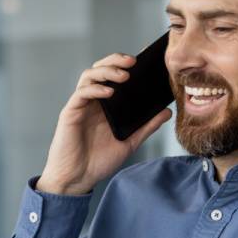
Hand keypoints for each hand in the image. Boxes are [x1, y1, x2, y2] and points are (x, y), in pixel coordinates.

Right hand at [36, 54, 172, 195]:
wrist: (77, 179)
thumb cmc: (98, 161)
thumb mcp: (130, 142)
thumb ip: (147, 126)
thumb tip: (166, 111)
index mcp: (106, 105)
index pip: (115, 76)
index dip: (126, 64)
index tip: (144, 58)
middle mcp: (93, 101)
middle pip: (100, 68)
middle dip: (116, 60)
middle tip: (134, 61)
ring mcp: (81, 105)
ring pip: (89, 75)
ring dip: (107, 70)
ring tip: (124, 75)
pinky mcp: (70, 112)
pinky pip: (81, 93)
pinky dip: (96, 88)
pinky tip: (109, 92)